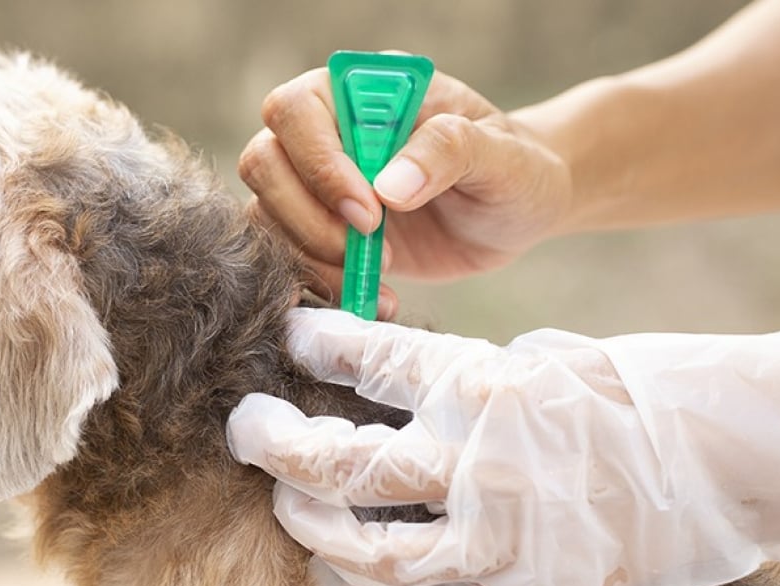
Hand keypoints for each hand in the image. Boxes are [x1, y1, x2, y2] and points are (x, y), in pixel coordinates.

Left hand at [228, 308, 779, 585]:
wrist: (708, 462)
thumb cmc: (615, 397)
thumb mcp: (528, 359)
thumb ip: (448, 376)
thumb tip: (362, 374)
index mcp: (486, 385)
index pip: (371, 360)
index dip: (317, 346)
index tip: (289, 337)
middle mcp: (481, 463)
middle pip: (342, 462)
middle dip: (275, 444)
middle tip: (246, 428)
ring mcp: (497, 538)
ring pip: (366, 548)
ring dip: (309, 526)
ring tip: (286, 503)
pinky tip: (334, 571)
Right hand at [238, 66, 571, 317]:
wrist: (515, 213)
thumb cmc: (513, 170)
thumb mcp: (500, 156)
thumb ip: (448, 152)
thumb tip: (389, 186)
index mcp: (361, 92)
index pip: (297, 109)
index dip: (319, 163)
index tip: (369, 210)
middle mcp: (326, 132)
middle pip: (264, 162)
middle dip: (308, 216)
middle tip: (370, 245)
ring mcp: (317, 185)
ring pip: (266, 215)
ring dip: (312, 256)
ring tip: (379, 275)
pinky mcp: (321, 232)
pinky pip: (287, 257)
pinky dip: (318, 284)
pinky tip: (369, 297)